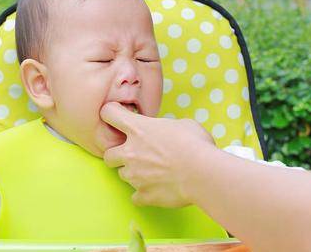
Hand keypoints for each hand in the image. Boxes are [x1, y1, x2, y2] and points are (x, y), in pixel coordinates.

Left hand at [100, 102, 215, 207]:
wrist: (203, 173)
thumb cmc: (196, 144)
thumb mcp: (182, 124)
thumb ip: (165, 127)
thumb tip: (166, 132)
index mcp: (138, 129)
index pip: (109, 114)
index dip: (111, 114)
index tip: (118, 118)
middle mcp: (130, 152)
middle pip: (108, 154)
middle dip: (117, 155)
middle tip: (133, 154)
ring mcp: (134, 175)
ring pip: (122, 176)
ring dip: (133, 174)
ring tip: (152, 173)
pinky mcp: (143, 195)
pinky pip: (135, 197)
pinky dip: (144, 194)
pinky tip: (157, 189)